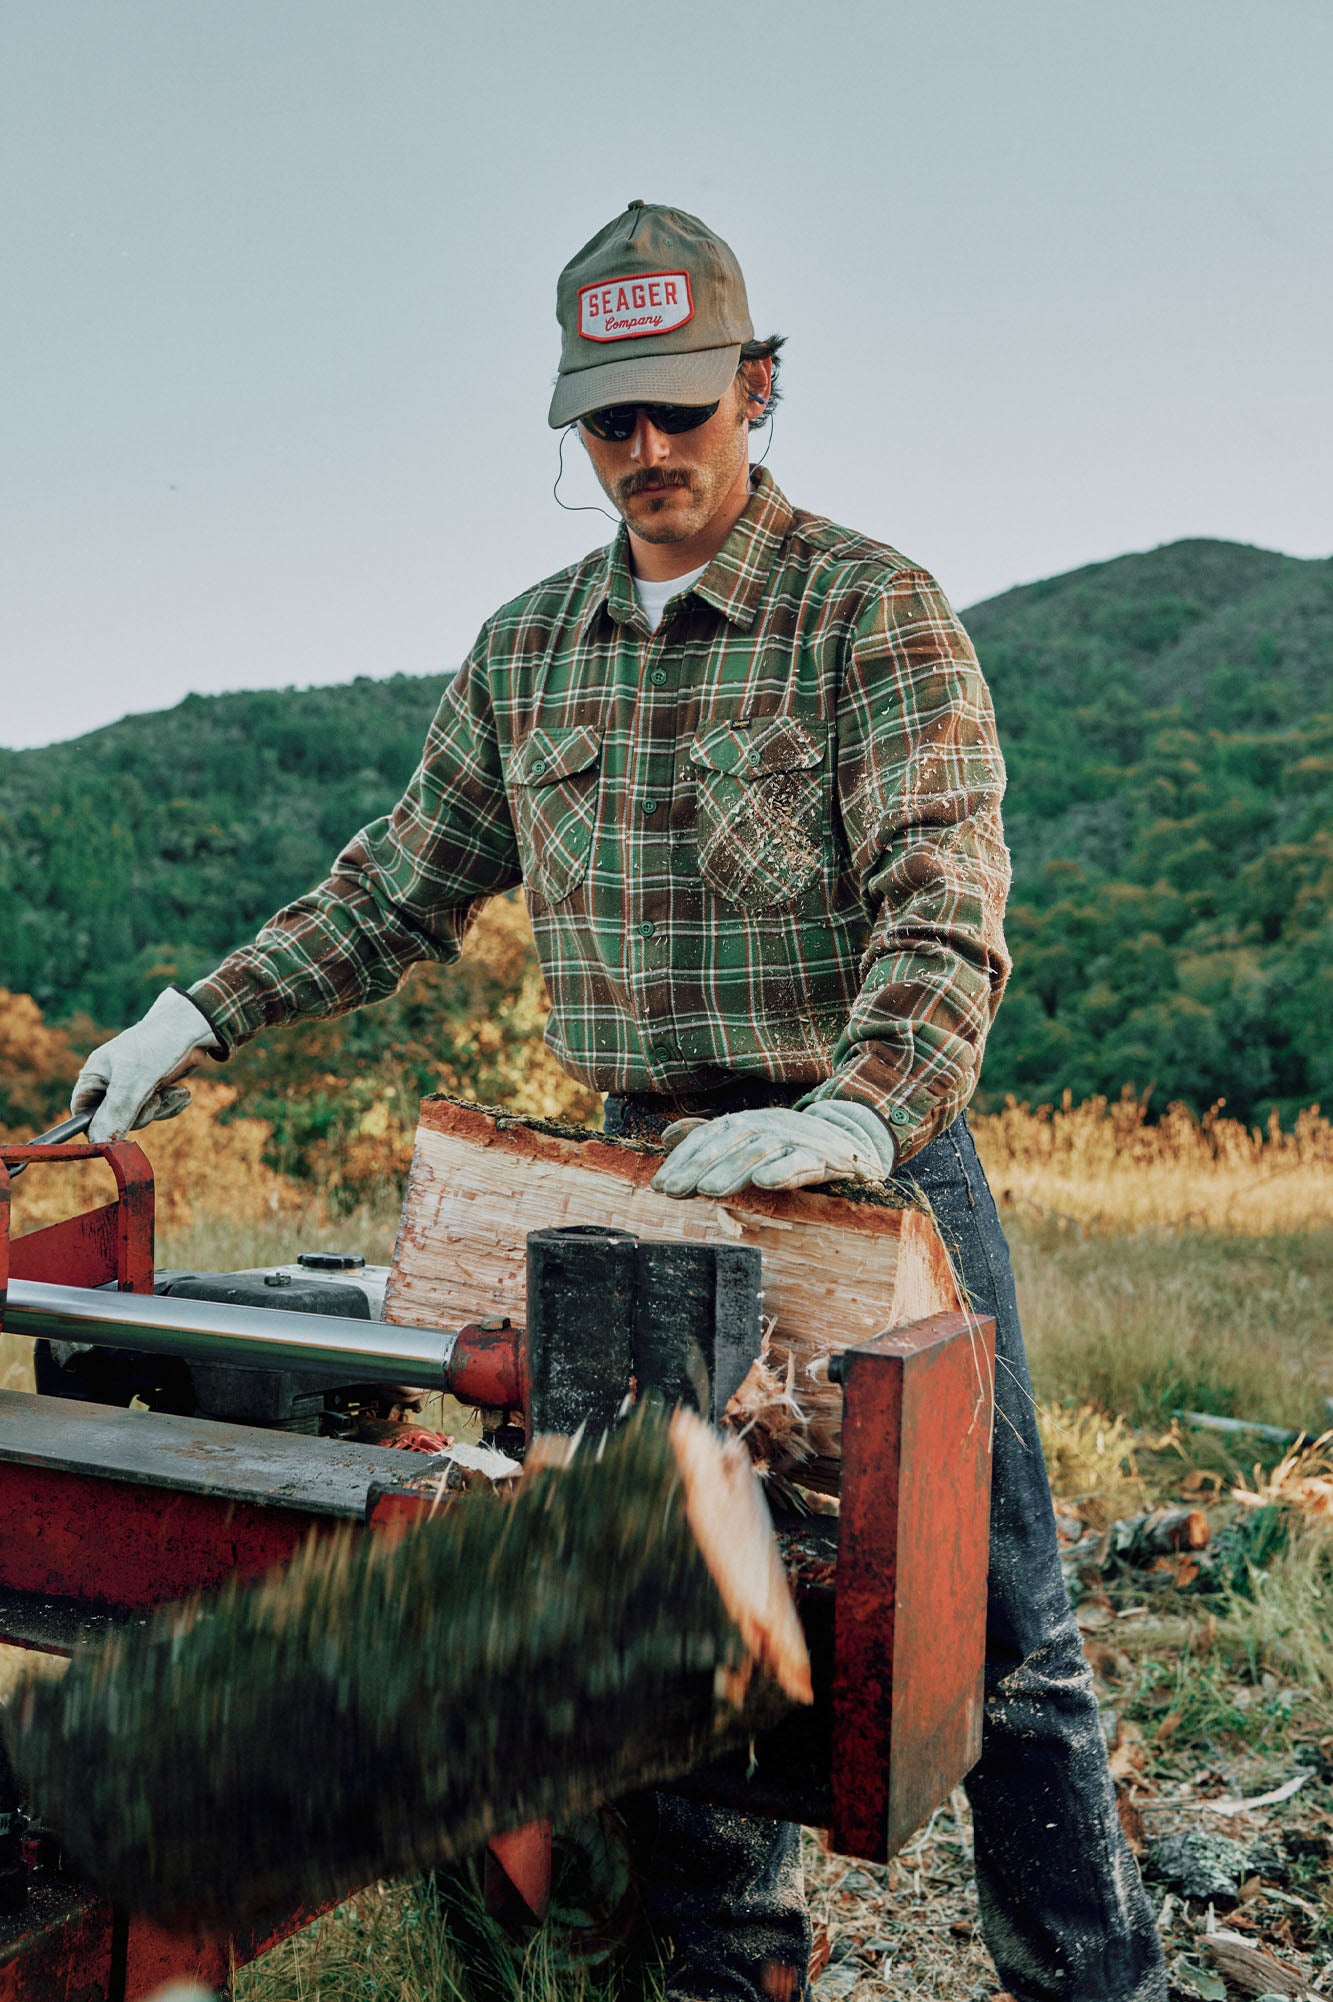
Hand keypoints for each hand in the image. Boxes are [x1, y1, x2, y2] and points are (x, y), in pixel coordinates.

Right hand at [71, 990, 219, 1143]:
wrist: (193, 1027)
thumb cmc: (157, 1046)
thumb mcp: (134, 1083)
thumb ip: (116, 1113)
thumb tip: (99, 1142)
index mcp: (96, 1075)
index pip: (81, 1112)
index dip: (95, 1126)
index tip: (115, 1137)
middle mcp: (111, 1081)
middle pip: (114, 1120)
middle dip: (137, 1115)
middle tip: (152, 1100)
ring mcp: (134, 1085)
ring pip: (140, 1117)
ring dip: (159, 1108)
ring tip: (171, 1091)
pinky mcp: (155, 1087)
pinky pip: (158, 1110)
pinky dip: (170, 1104)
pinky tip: (180, 1091)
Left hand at [650, 1100, 895, 1198]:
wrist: (853, 1144)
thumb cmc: (792, 1145)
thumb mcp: (750, 1138)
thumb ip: (710, 1138)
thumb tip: (667, 1137)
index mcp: (748, 1122)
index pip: (709, 1138)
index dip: (683, 1161)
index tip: (660, 1186)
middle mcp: (769, 1125)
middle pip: (729, 1143)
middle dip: (698, 1167)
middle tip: (672, 1192)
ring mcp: (797, 1138)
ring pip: (760, 1151)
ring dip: (732, 1170)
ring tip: (708, 1190)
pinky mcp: (825, 1156)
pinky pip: (802, 1161)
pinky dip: (784, 1170)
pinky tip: (765, 1182)